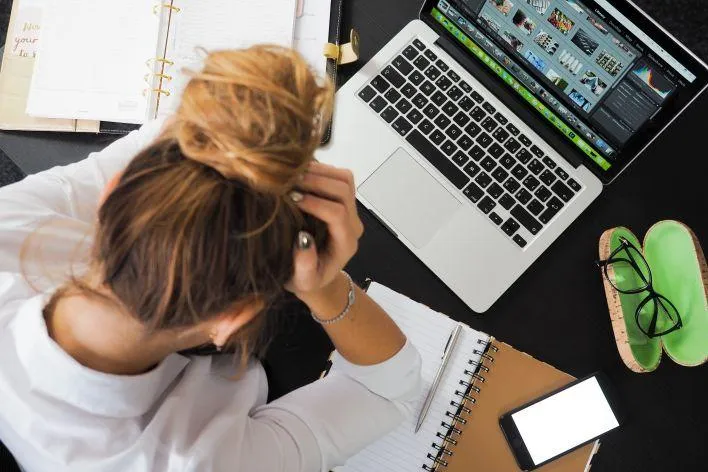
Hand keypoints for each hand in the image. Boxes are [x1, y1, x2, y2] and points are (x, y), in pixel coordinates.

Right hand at [286, 162, 363, 301]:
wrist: (317, 275)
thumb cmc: (307, 279)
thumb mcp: (302, 280)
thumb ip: (305, 265)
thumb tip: (303, 239)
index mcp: (345, 243)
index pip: (337, 214)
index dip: (315, 203)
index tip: (291, 199)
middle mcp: (352, 224)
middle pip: (344, 190)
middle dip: (317, 181)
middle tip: (289, 181)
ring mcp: (350, 209)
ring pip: (344, 178)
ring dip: (319, 171)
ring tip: (292, 174)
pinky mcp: (343, 200)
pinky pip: (338, 176)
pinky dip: (320, 169)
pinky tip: (298, 173)